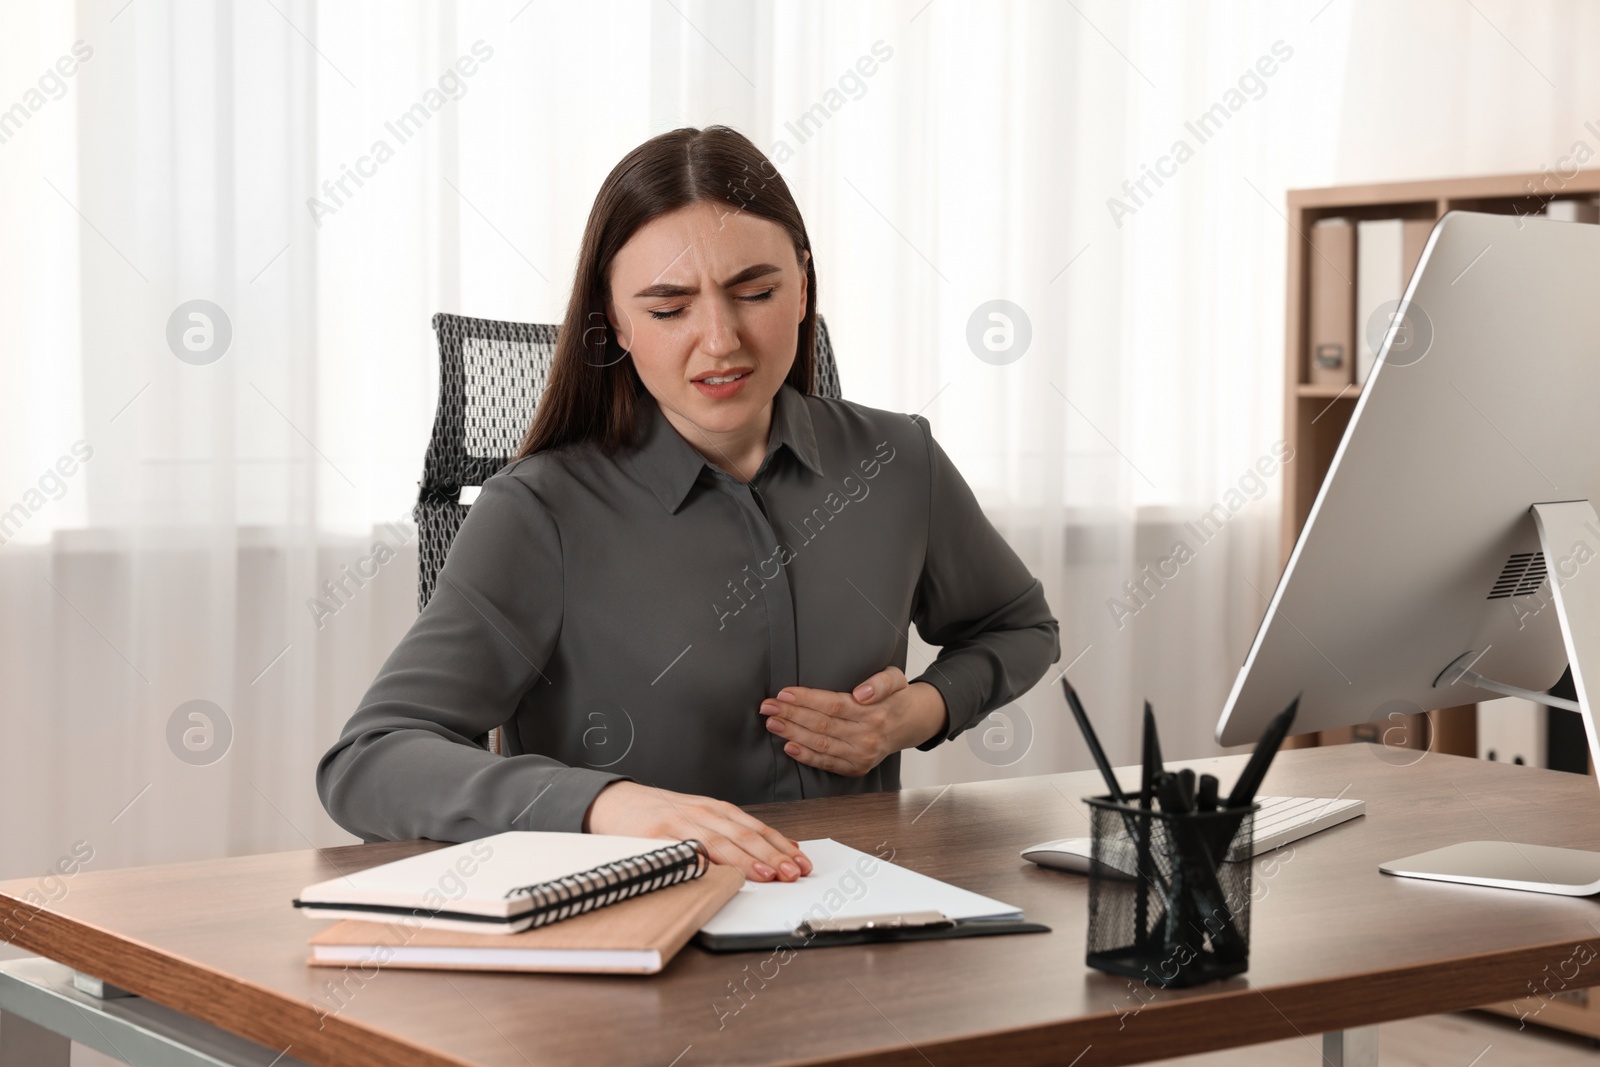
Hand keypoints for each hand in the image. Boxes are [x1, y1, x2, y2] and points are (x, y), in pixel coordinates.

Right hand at [582, 781, 812, 882]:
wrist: (614, 801)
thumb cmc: (662, 814)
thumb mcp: (701, 817)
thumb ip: (733, 832)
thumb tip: (777, 850)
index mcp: (716, 810)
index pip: (756, 828)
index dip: (781, 846)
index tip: (801, 862)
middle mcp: (701, 814)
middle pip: (743, 836)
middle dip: (771, 855)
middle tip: (792, 873)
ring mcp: (678, 825)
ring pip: (718, 844)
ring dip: (745, 861)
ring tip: (767, 875)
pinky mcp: (655, 837)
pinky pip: (680, 851)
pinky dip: (699, 861)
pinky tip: (715, 873)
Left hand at [760, 667, 948, 776]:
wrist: (910, 724)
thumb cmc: (896, 697)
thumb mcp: (896, 679)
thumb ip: (881, 682)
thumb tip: (861, 693)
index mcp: (875, 713)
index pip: (833, 705)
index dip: (806, 700)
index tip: (783, 693)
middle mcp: (867, 736)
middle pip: (822, 725)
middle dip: (791, 715)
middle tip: (767, 707)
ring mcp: (861, 755)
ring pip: (820, 744)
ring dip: (792, 734)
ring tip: (772, 723)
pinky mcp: (856, 768)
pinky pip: (827, 763)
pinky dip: (806, 756)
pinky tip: (788, 747)